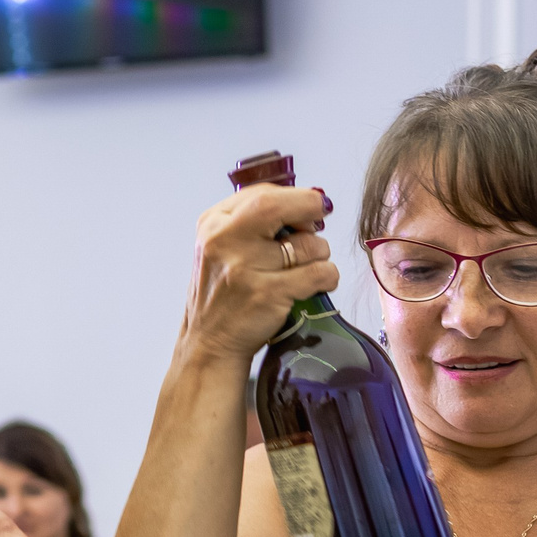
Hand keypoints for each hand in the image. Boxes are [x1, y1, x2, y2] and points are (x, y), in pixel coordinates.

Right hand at [181, 182, 336, 362]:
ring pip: (308, 244)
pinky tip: (314, 285)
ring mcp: (243, 268)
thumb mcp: (221, 247)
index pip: (263, 194)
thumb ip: (253, 221)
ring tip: (303, 270)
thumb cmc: (224, 293)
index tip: (308, 210)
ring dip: (319, 256)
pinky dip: (327, 277)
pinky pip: (319, 273)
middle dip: (310, 211)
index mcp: (213, 224)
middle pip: (279, 206)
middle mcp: (224, 241)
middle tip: (315, 230)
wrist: (209, 343)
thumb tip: (311, 201)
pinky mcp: (266, 294)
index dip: (295, 199)